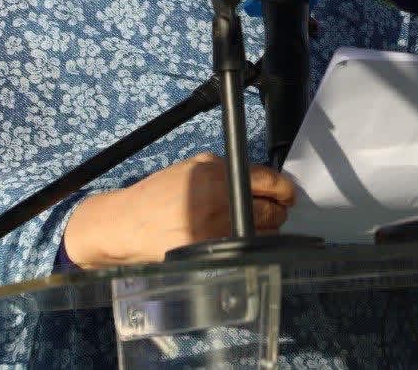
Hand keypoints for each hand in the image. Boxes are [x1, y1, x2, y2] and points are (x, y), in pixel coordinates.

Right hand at [63, 152, 295, 267]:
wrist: (129, 223)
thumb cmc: (159, 193)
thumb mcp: (194, 166)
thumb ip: (228, 169)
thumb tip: (261, 179)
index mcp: (219, 174)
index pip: (270, 181)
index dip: (285, 189)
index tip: (287, 194)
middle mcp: (222, 201)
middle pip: (273, 210)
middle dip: (276, 210)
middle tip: (271, 210)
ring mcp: (219, 229)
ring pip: (265, 233)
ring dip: (266, 230)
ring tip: (250, 226)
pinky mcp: (212, 251)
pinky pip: (247, 249)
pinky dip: (250, 245)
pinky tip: (236, 239)